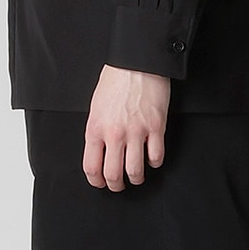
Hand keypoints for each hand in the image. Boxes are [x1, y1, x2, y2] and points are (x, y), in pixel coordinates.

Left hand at [84, 64, 169, 189]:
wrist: (136, 63)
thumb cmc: (115, 81)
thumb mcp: (96, 107)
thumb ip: (97, 131)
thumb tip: (100, 152)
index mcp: (95, 129)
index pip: (91, 167)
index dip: (96, 181)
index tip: (101, 183)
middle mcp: (114, 134)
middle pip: (113, 175)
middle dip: (116, 186)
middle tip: (119, 185)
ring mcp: (136, 132)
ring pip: (135, 171)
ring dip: (136, 178)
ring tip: (137, 176)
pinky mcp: (156, 128)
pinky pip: (156, 157)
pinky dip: (155, 163)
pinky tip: (152, 158)